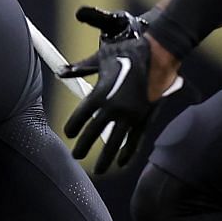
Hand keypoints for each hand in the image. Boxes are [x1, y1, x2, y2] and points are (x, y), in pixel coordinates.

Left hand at [58, 5, 169, 173]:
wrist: (159, 53)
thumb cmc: (129, 51)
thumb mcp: (102, 57)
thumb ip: (82, 68)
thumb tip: (62, 71)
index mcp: (100, 93)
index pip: (80, 116)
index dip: (73, 128)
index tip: (69, 134)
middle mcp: (114, 107)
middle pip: (94, 133)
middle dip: (84, 146)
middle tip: (77, 156)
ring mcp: (131, 115)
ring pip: (115, 143)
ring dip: (105, 158)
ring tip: (99, 170)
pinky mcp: (145, 117)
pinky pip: (135, 140)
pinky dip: (128, 153)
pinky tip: (121, 162)